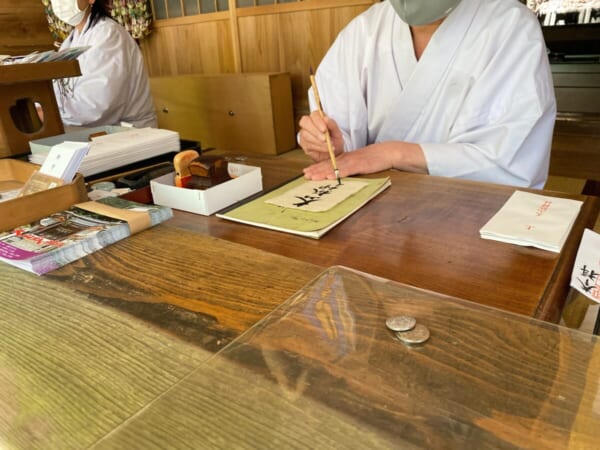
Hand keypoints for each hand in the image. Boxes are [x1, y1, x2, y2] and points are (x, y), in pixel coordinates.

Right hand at [298, 111, 343, 161]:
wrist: (335, 152)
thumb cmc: (335, 140)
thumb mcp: (337, 132)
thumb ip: (332, 125)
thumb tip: (326, 119)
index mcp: (317, 118)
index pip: (314, 115)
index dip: (318, 121)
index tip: (325, 129)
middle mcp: (308, 124)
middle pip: (304, 122)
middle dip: (315, 131)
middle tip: (324, 139)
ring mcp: (304, 134)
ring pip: (305, 135)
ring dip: (318, 141)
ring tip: (328, 145)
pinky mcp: (304, 144)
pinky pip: (308, 145)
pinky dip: (318, 147)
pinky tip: (325, 149)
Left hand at [302, 142, 427, 180]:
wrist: (387, 152)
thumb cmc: (374, 159)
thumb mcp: (358, 162)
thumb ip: (349, 166)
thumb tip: (339, 173)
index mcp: (346, 158)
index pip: (328, 162)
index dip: (317, 167)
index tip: (307, 171)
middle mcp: (346, 159)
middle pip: (327, 164)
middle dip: (315, 170)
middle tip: (304, 174)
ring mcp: (352, 162)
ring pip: (334, 167)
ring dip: (322, 172)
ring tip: (311, 176)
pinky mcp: (359, 165)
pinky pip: (346, 170)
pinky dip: (336, 174)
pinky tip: (329, 177)